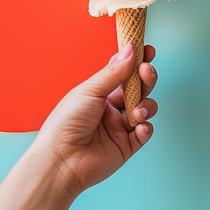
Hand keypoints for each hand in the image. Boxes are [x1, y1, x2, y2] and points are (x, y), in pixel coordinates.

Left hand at [34, 41, 159, 195]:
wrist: (61, 159)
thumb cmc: (66, 124)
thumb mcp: (90, 91)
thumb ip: (114, 72)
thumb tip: (131, 49)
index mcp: (99, 94)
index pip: (122, 73)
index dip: (136, 61)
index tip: (148, 50)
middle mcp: (110, 110)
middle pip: (138, 89)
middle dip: (146, 79)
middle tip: (146, 72)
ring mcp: (119, 128)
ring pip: (145, 109)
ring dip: (146, 106)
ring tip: (136, 112)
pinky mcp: (126, 147)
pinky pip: (145, 133)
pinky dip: (146, 128)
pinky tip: (139, 126)